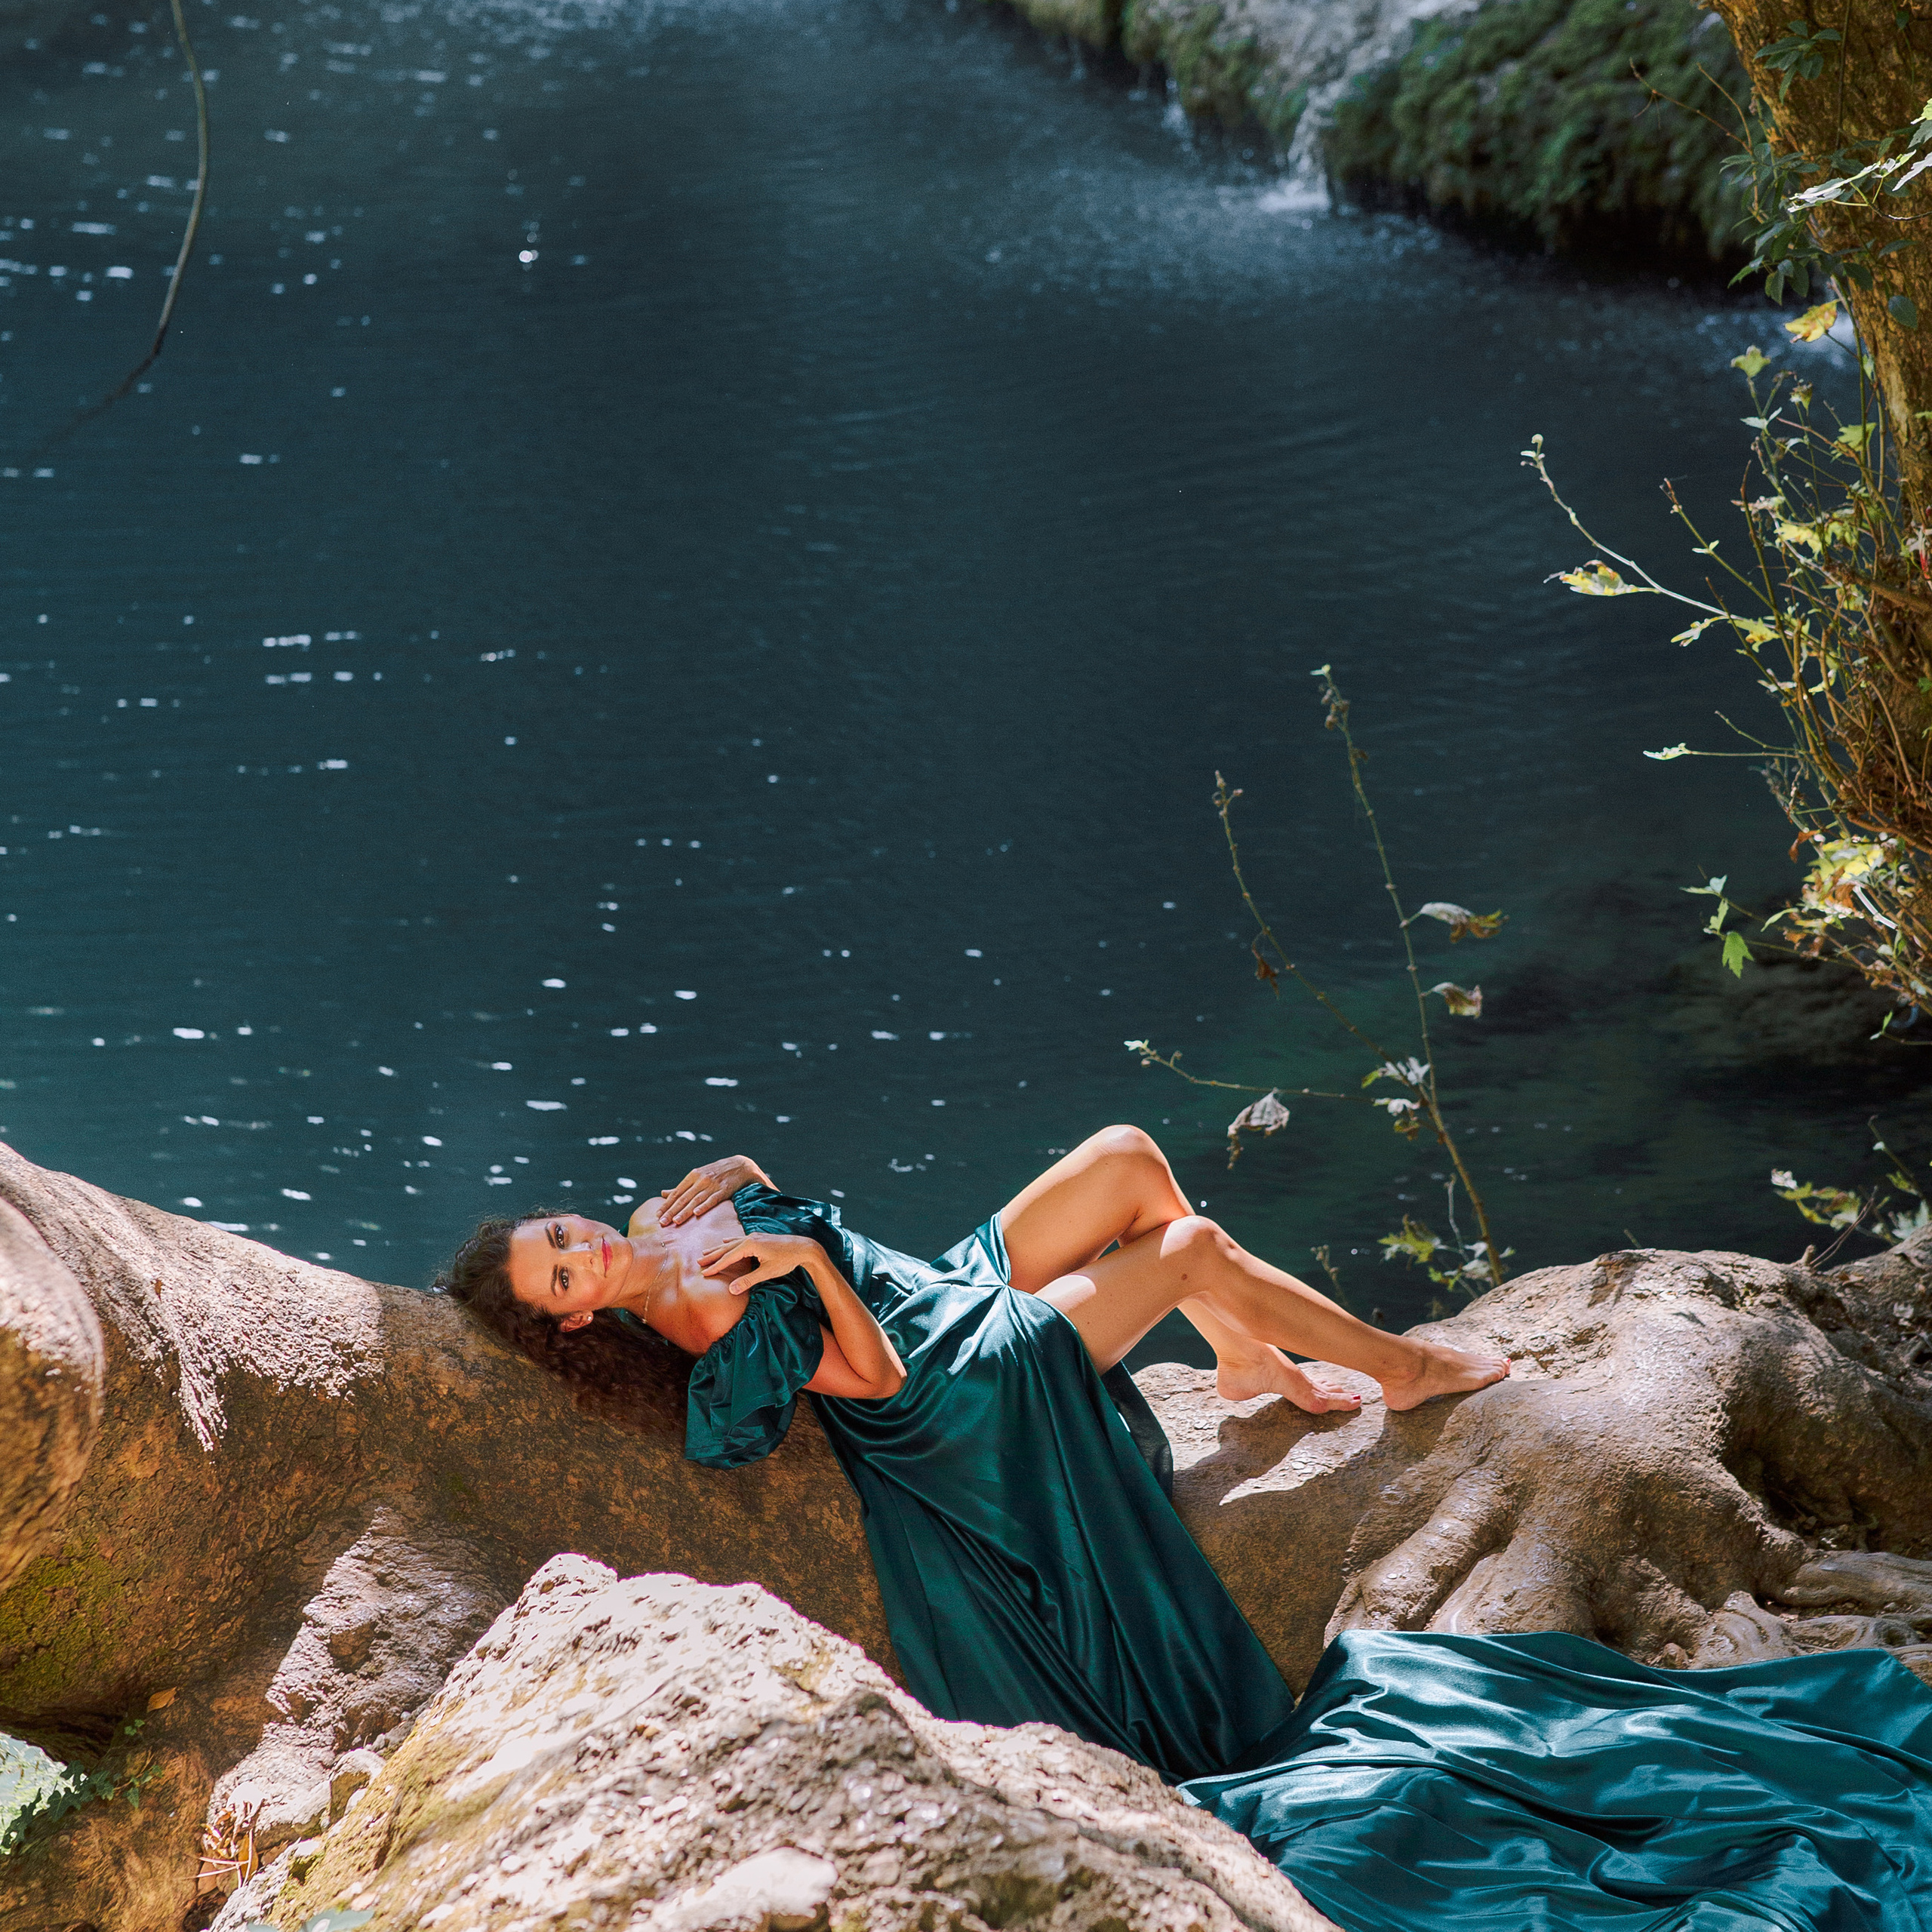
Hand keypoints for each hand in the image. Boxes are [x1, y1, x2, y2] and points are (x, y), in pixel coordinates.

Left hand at [659, 1155, 768, 1225]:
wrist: (741, 1166)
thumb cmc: (717, 1172)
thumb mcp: (698, 1176)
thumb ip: (682, 1187)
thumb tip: (663, 1193)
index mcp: (693, 1175)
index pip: (677, 1192)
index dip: (667, 1204)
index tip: (658, 1215)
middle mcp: (701, 1179)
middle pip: (683, 1198)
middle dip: (672, 1211)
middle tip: (662, 1222)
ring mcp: (712, 1185)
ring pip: (695, 1200)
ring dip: (684, 1211)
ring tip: (675, 1221)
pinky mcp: (724, 1190)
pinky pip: (712, 1200)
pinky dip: (704, 1206)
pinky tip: (696, 1213)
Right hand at [699, 1233, 821, 1296]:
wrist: (803, 1248)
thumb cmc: (786, 1260)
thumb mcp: (767, 1272)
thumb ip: (748, 1280)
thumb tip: (731, 1290)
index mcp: (750, 1245)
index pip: (728, 1257)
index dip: (716, 1266)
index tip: (704, 1273)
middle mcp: (750, 1238)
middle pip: (726, 1248)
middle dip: (712, 1255)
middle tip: (698, 1261)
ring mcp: (755, 1236)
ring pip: (731, 1243)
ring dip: (719, 1248)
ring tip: (706, 1251)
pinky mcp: (759, 1237)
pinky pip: (739, 1239)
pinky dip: (730, 1242)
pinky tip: (726, 1240)